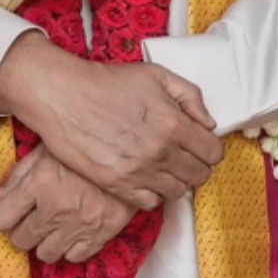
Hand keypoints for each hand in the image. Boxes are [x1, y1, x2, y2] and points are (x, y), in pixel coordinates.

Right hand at [0, 37, 221, 206]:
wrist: (64, 96)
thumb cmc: (107, 82)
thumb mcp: (156, 75)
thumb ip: (190, 96)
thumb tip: (208, 123)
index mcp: (174, 124)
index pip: (214, 153)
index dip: (209, 149)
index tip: (199, 145)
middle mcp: (161, 152)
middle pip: (200, 176)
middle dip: (196, 165)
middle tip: (182, 156)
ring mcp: (139, 171)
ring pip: (178, 192)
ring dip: (175, 180)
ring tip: (164, 167)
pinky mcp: (118, 184)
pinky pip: (150, 202)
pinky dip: (152, 193)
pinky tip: (145, 178)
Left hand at [0, 151, 134, 264]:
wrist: (134, 149)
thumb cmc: (88, 145)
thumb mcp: (47, 149)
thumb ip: (19, 175)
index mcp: (39, 184)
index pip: (0, 219)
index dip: (3, 214)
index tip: (9, 210)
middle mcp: (56, 210)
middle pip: (21, 240)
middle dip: (22, 229)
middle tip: (32, 217)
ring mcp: (80, 226)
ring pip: (45, 254)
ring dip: (45, 242)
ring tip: (53, 226)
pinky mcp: (102, 234)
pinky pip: (75, 257)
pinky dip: (71, 247)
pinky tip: (73, 231)